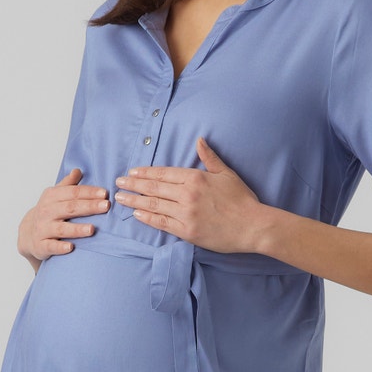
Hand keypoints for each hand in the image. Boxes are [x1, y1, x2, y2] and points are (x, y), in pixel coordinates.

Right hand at [18, 168, 108, 267]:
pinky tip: (71, 247)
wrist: (28, 234)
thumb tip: (78, 171)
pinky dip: (60, 247)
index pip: (72, 193)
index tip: (105, 193)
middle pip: (70, 208)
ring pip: (62, 228)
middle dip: (88, 207)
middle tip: (106, 206)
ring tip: (92, 229)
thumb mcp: (54, 196)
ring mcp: (43, 229)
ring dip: (77, 229)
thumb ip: (67, 184)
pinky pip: (51, 246)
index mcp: (51, 197)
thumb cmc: (47, 213)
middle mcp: (46, 212)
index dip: (89, 192)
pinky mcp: (41, 245)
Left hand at [113, 137, 265, 254]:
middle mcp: (187, 194)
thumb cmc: (242, 199)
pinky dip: (147, 218)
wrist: (253, 226)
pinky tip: (136, 214)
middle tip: (118, 182)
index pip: (163, 173)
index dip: (145, 172)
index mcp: (195, 177)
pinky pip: (162, 223)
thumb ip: (209, 157)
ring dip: (134, 200)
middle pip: (154, 187)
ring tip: (120, 198)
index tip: (131, 172)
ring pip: (154, 205)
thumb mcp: (226, 174)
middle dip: (133, 184)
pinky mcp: (187, 231)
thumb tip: (199, 140)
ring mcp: (186, 213)